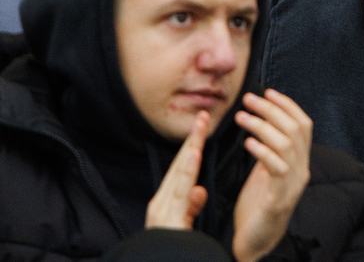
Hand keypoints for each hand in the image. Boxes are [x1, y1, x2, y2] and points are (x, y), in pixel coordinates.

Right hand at [145, 110, 210, 229]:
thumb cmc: (173, 251)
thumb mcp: (184, 226)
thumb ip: (191, 207)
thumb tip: (200, 189)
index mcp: (167, 205)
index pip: (182, 171)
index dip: (192, 149)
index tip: (202, 128)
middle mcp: (161, 203)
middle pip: (178, 167)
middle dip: (191, 141)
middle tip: (202, 116)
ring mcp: (162, 210)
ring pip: (178, 174)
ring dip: (189, 149)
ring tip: (199, 128)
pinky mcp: (166, 218)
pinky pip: (178, 192)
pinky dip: (185, 172)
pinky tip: (193, 156)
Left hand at [232, 89, 312, 261]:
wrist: (256, 243)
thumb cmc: (257, 207)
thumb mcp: (265, 172)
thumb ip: (269, 150)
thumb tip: (263, 121)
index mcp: (299, 163)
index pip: (303, 125)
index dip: (287, 105)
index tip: (267, 91)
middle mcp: (301, 171)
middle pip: (296, 129)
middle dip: (272, 109)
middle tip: (249, 99)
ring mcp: (292, 186)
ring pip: (286, 144)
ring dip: (262, 125)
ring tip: (241, 117)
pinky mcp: (279, 199)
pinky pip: (276, 168)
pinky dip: (262, 151)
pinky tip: (247, 143)